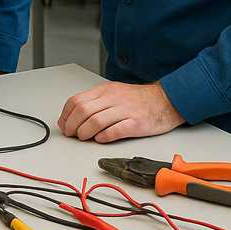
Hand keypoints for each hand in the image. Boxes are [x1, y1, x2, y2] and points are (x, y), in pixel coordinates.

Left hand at [57, 82, 184, 143]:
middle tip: (71, 134)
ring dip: (85, 132)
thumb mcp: (114, 92)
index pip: (76, 100)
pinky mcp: (136, 124)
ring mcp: (125, 111)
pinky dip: (104, 136)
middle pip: (83, 111)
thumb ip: (95, 102)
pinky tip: (100, 139)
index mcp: (105, 91)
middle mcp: (113, 99)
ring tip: (84, 137)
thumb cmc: (138, 99)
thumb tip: (73, 116)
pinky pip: (115, 131)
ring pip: (95, 121)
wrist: (166, 100)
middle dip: (72, 125)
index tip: (64, 125)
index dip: (66, 115)